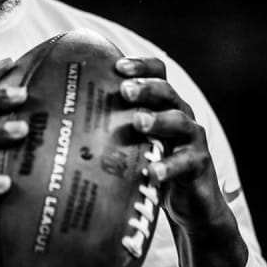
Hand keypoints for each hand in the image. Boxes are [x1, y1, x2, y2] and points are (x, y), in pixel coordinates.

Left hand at [114, 57, 230, 232]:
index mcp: (164, 103)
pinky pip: (185, 161)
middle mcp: (181, 113)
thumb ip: (113, 126)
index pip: (157, 73)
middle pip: (167, 91)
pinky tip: (151, 173)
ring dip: (158, 120)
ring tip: (138, 122)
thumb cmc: (154, 162)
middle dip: (146, 88)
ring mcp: (192, 138)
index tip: (117, 66)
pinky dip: (168, 166)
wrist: (192, 200)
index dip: (141, 66)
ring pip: (179, 121)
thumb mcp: (135, 141)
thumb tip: (66, 116)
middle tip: (125, 90)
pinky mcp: (199, 163)